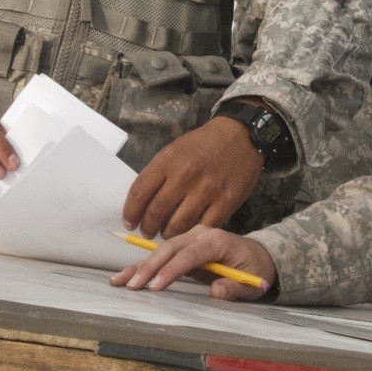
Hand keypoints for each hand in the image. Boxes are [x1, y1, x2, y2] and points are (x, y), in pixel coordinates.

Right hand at [110, 224, 276, 300]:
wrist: (257, 255)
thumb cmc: (254, 269)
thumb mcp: (251, 282)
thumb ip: (234, 287)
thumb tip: (215, 291)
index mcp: (218, 240)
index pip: (191, 254)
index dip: (172, 270)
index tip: (156, 286)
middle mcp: (200, 234)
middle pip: (170, 249)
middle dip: (150, 267)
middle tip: (132, 286)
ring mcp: (189, 238)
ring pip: (161, 250)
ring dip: (139, 266)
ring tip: (118, 281)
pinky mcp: (182, 246)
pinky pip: (161, 255)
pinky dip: (142, 265)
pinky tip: (124, 275)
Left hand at [122, 117, 261, 237]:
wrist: (241, 136)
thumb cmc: (204, 143)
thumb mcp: (175, 149)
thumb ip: (159, 173)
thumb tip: (143, 202)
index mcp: (168, 160)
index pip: (140, 192)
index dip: (131, 212)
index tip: (130, 222)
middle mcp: (186, 176)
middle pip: (156, 212)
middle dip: (148, 227)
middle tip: (147, 232)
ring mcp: (207, 190)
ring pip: (178, 225)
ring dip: (168, 234)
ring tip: (167, 234)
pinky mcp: (226, 202)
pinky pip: (204, 226)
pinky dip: (193, 233)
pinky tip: (189, 232)